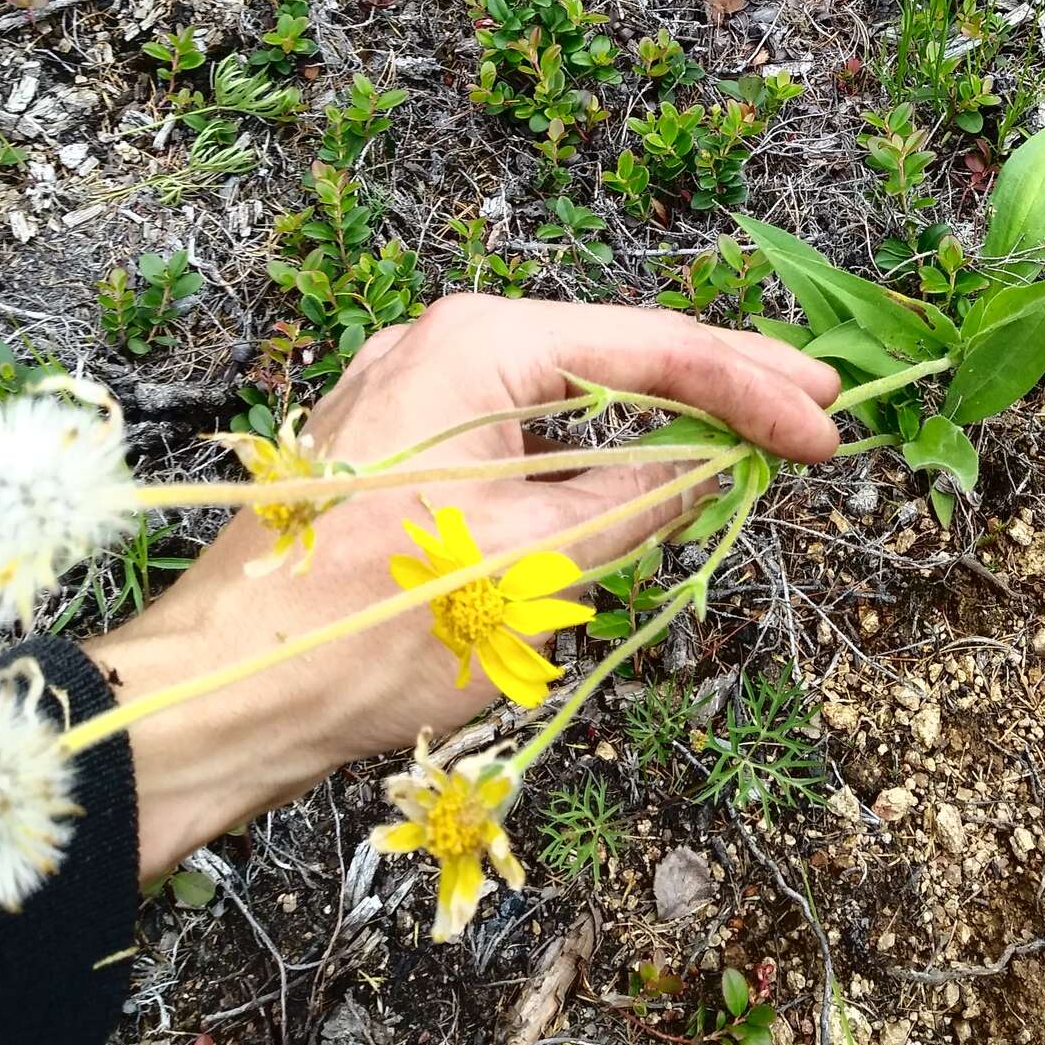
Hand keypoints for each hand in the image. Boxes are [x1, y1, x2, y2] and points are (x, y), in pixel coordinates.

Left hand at [85, 298, 839, 881]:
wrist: (219, 699)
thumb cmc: (367, 632)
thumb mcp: (534, 565)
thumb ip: (637, 500)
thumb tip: (713, 466)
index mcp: (475, 346)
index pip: (649, 348)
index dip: (750, 390)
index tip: (824, 432)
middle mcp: (442, 345)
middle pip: (614, 355)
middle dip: (718, 385)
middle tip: (817, 406)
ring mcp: (415, 394)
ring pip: (571, 398)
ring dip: (661, 420)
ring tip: (757, 429)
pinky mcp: (403, 448)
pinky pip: (524, 435)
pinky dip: (595, 456)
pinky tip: (649, 469)